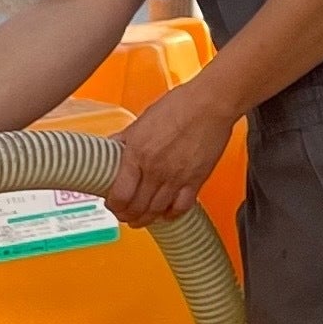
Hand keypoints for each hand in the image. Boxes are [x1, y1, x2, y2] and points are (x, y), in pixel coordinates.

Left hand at [110, 80, 234, 227]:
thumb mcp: (143, 119)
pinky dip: (171, 215)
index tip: (112, 204)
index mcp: (137, 154)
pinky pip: (181, 207)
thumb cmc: (180, 105)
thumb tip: (111, 147)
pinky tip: (166, 213)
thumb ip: (126, 138)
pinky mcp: (196, 180)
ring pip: (156, 211)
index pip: (119, 195)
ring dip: (146, 219)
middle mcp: (155, 170)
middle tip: (124, 215)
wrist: (211, 104)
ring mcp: (176, 178)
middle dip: (127, 216)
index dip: (113, 205)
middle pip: (136, 208)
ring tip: (141, 219)